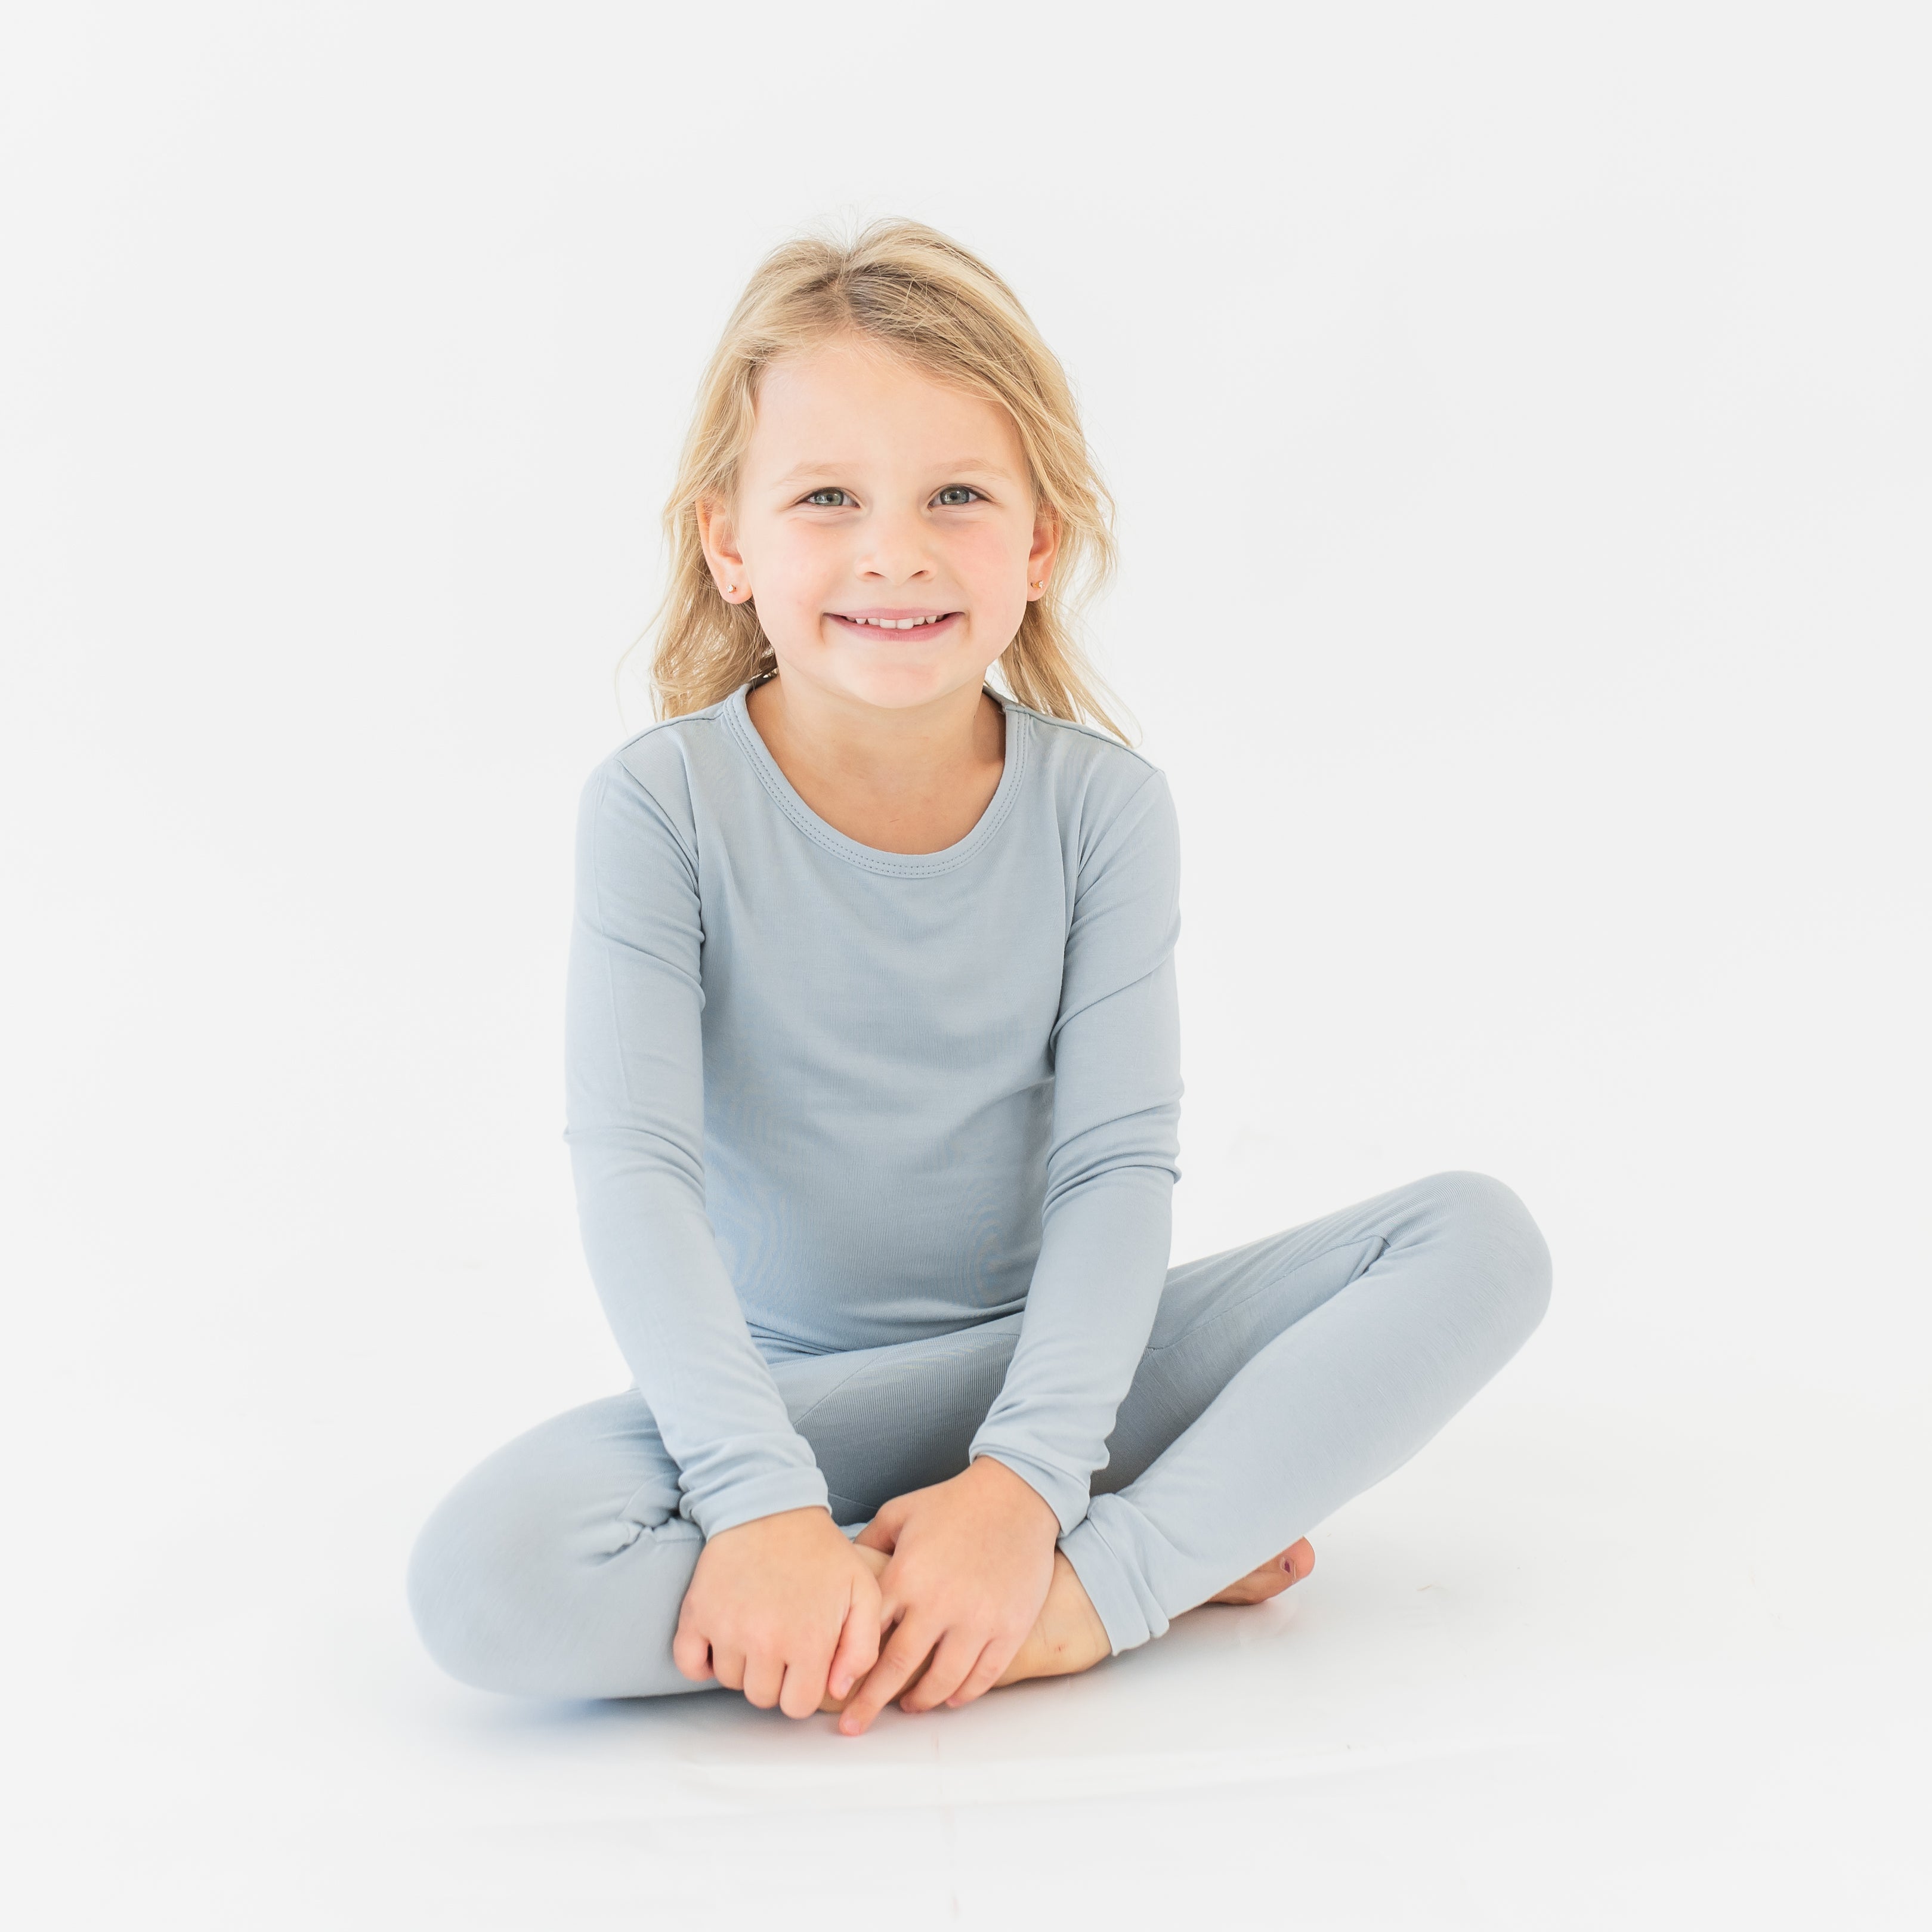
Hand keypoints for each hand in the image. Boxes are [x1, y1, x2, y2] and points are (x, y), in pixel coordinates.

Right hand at [672, 1505, 881, 1719]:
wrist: (771, 1507)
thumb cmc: (820, 1552)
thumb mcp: (862, 1592)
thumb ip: (862, 1649)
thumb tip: (837, 1690)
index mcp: (808, 1642)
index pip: (797, 1706)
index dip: (802, 1687)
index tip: (803, 1661)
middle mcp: (765, 1642)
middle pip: (761, 1697)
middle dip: (774, 1677)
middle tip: (781, 1640)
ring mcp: (726, 1629)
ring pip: (729, 1680)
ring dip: (742, 1663)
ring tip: (757, 1627)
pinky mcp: (696, 1614)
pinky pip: (689, 1665)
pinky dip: (701, 1660)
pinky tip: (722, 1639)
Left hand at [837, 1456, 1060, 1734]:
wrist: (1017, 1495)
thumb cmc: (955, 1503)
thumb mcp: (901, 1512)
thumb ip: (871, 1543)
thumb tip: (844, 1566)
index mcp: (906, 1576)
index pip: (868, 1636)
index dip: (849, 1668)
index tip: (835, 1692)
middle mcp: (939, 1604)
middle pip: (898, 1668)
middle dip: (871, 1703)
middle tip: (855, 1726)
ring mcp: (977, 1620)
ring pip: (943, 1682)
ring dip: (921, 1702)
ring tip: (908, 1707)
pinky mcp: (1009, 1628)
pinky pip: (983, 1676)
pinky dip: (964, 1694)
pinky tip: (950, 1698)